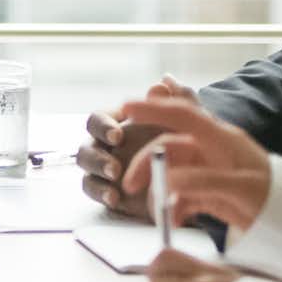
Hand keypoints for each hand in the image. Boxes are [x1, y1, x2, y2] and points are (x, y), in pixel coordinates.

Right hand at [75, 76, 181, 216]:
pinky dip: (101, 193)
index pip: (98, 119)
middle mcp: (105, 144)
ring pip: (86, 167)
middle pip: (86, 146)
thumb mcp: (187, 121)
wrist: (194, 176)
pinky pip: (94, 189)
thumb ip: (177, 101)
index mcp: (117, 122)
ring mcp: (104, 168)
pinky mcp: (107, 189)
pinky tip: (115, 197)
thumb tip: (162, 84)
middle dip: (97, 156)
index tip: (118, 136)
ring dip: (97, 172)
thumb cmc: (185, 141)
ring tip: (116, 179)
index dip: (103, 126)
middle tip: (115, 167)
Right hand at [118, 85, 274, 229]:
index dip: (154, 109)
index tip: (126, 108)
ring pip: (169, 175)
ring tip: (162, 217)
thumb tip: (169, 181)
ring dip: (159, 194)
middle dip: (146, 164)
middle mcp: (208, 150)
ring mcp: (205, 171)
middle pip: (167, 148)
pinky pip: (180, 197)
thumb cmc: (271, 195)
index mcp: (220, 139)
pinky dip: (174, 209)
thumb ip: (204, 182)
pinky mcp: (206, 193)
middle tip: (130, 186)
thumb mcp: (242, 188)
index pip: (183, 116)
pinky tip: (178, 222)